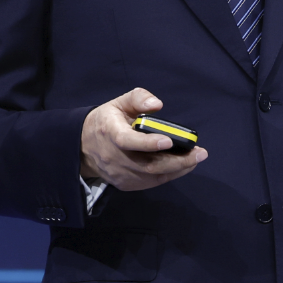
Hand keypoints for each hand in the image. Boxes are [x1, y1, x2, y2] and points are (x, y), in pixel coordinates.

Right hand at [80, 87, 207, 192]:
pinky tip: (183, 166)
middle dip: (176, 161)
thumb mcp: (119, 103)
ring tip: (196, 158)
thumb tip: (157, 105)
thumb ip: (138, 98)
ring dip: (177, 169)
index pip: (127, 141)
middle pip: (146, 165)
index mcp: (110, 132)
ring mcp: (119, 173)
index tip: (168, 141)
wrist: (83, 147)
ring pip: (151, 176)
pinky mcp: (125, 184)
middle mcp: (113, 157)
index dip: (148, 143)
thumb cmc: (106, 121)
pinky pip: (151, 182)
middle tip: (199, 153)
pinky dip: (169, 175)